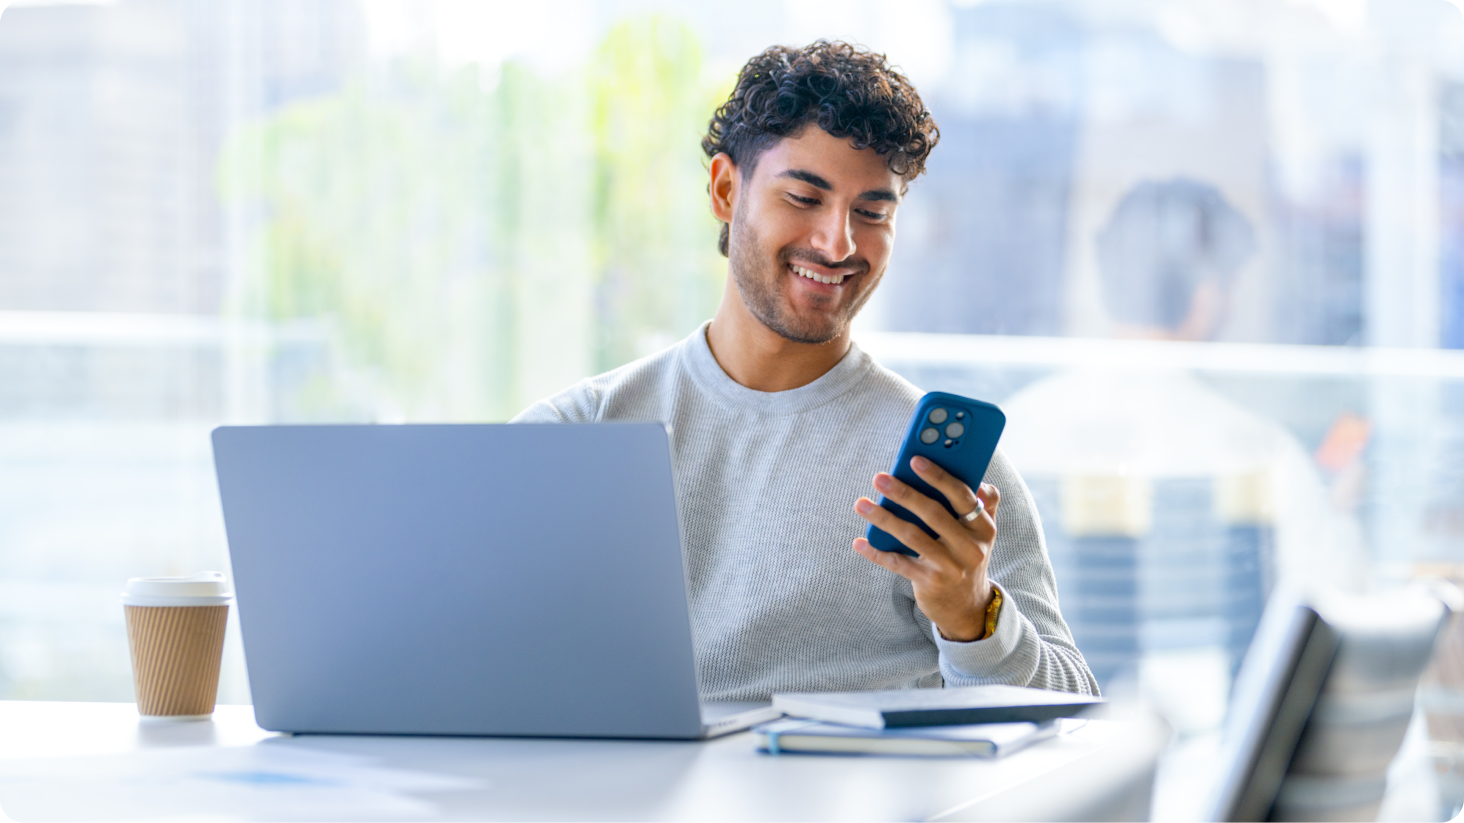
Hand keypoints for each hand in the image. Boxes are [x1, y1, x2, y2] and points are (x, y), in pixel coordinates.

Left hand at [852, 455, 1000, 641]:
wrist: (968, 607)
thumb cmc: (967, 556)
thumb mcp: (982, 532)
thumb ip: (984, 503)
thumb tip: (975, 476)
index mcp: (983, 527)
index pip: (962, 496)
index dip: (938, 477)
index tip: (914, 460)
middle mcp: (970, 547)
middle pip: (933, 514)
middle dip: (904, 493)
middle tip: (879, 477)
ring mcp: (950, 567)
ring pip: (912, 537)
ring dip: (884, 519)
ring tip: (861, 504)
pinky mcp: (930, 582)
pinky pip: (898, 564)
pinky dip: (877, 552)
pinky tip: (859, 541)